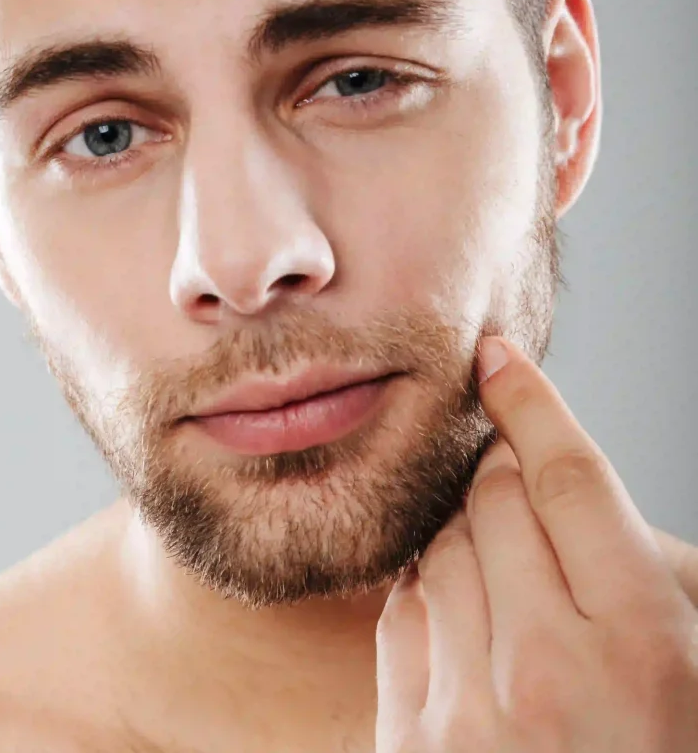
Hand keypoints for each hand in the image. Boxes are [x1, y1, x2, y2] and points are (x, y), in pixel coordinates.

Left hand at [376, 337, 697, 752]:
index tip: (495, 356)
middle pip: (493, 495)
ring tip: (504, 574)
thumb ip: (642, 566)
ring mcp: (467, 709)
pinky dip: (428, 583)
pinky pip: (400, 601)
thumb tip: (561, 473)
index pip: (565, 476)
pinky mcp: (411, 733)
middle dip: (502, 471)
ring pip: (438, 540)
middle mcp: (548, 674)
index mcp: (641, 648)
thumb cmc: (659, 748)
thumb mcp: (693, 659)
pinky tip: (464, 611)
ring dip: (464, 531)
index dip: (530, 402)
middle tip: (519, 489)